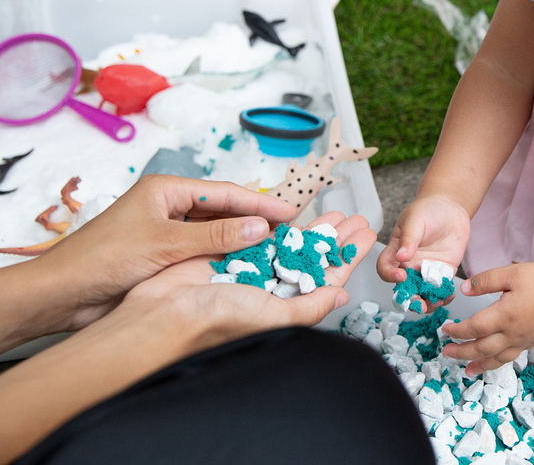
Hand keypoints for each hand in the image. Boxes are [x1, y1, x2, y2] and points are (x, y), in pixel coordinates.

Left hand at [33, 174, 296, 332]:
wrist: (61, 295)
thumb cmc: (103, 259)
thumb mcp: (165, 245)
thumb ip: (216, 236)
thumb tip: (261, 227)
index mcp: (166, 191)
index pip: (225, 193)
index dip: (261, 203)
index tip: (292, 213)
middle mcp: (168, 208)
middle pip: (222, 211)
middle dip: (255, 221)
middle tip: (290, 233)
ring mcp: (165, 234)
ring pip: (214, 234)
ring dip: (241, 241)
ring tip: (275, 250)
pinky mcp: (162, 258)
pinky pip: (202, 254)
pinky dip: (224, 258)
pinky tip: (245, 267)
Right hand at [121, 210, 377, 348]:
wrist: (165, 312)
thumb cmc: (218, 320)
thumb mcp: (274, 315)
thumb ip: (310, 307)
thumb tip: (342, 297)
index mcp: (286, 305)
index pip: (327, 278)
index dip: (348, 258)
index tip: (367, 237)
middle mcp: (273, 288)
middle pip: (314, 258)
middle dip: (336, 239)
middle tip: (358, 218)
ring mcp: (254, 269)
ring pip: (293, 244)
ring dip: (315, 229)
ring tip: (338, 213)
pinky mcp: (232, 253)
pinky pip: (264, 235)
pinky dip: (281, 224)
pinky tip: (299, 214)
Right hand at [376, 193, 470, 292]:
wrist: (451, 207)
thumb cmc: (428, 210)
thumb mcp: (415, 219)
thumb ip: (409, 238)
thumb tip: (401, 256)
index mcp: (396, 251)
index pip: (385, 267)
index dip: (389, 275)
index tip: (401, 276)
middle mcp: (409, 264)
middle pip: (404, 287)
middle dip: (410, 299)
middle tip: (419, 304)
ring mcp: (426, 270)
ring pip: (422, 292)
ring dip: (428, 302)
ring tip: (437, 302)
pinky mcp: (443, 272)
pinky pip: (441, 289)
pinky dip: (444, 296)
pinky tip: (449, 295)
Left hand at [442, 262, 533, 374]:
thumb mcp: (512, 273)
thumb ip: (486, 280)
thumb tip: (464, 288)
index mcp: (503, 316)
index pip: (473, 328)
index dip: (456, 331)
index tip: (445, 330)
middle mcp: (511, 333)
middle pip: (480, 348)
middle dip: (461, 352)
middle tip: (446, 353)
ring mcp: (522, 340)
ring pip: (495, 359)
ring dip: (478, 365)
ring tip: (467, 371)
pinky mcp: (532, 341)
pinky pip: (510, 357)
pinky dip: (497, 363)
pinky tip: (494, 361)